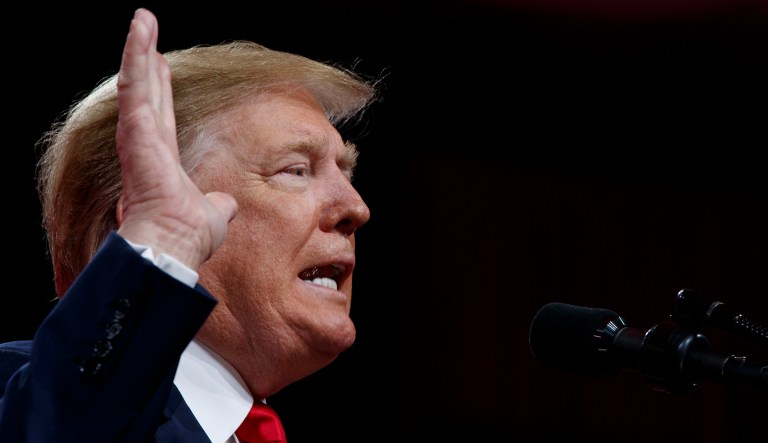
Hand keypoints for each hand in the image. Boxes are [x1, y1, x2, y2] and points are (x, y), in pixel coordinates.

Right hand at [114, 8, 236, 269]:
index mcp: (162, 159)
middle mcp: (147, 143)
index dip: (161, 88)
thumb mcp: (213, 213)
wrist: (176, 243)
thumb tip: (227, 204)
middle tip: (145, 28)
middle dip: (146, 59)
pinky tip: (140, 28)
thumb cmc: (189, 235)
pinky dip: (135, 54)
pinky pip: (135, 84)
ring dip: (139, 47)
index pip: (161, 115)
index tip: (162, 64)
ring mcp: (138, 134)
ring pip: (137, 82)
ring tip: (142, 17)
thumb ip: (219, 203)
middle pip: (147, 91)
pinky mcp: (136, 129)